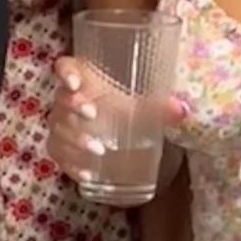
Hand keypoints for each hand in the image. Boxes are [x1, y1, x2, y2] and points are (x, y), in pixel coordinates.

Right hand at [46, 57, 186, 182]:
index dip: (66, 72)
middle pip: (62, 99)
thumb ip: (160, 108)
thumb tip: (181, 111)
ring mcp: (61, 124)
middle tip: (92, 114)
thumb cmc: (123, 109)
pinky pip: (59, 154)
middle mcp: (67, 99)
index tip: (75, 82)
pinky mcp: (60, 147)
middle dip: (74, 105)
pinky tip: (87, 174)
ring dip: (76, 138)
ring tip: (98, 149)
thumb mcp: (142, 106)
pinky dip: (72, 164)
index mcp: (84, 79)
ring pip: (59, 129)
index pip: (66, 67)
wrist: (113, 133)